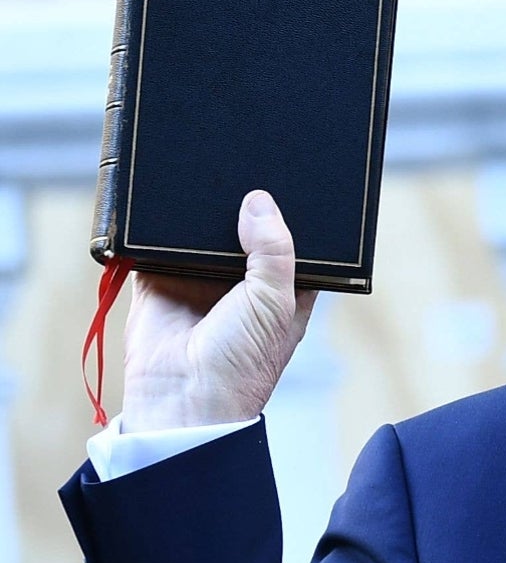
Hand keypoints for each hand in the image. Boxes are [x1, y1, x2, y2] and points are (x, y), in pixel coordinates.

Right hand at [120, 190, 317, 431]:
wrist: (184, 400)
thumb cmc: (243, 363)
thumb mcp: (274, 302)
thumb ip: (274, 250)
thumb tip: (258, 201)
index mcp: (282, 287)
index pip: (290, 240)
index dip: (290, 214)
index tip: (291, 178)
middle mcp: (242, 280)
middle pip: (244, 228)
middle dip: (242, 205)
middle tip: (242, 163)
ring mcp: (199, 278)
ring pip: (201, 231)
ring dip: (201, 210)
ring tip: (206, 169)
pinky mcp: (159, 279)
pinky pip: (157, 243)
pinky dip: (158, 225)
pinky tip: (166, 196)